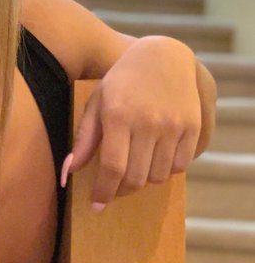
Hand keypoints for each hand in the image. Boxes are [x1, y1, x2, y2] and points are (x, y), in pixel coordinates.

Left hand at [60, 37, 202, 211]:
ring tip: (133, 171)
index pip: (112, 168)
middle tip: (112, 192)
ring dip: (143, 181)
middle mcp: (148, 122)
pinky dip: (166, 171)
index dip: (103, 192)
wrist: (163, 57)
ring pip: (158, 176)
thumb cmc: (123, 81)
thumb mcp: (97, 102)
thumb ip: (85, 137)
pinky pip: (180, 166)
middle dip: (121, 191)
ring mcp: (173, 125)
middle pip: (135, 178)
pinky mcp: (192, 127)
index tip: (96, 206)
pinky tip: (154, 161)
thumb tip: (70, 170)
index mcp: (119, 116)